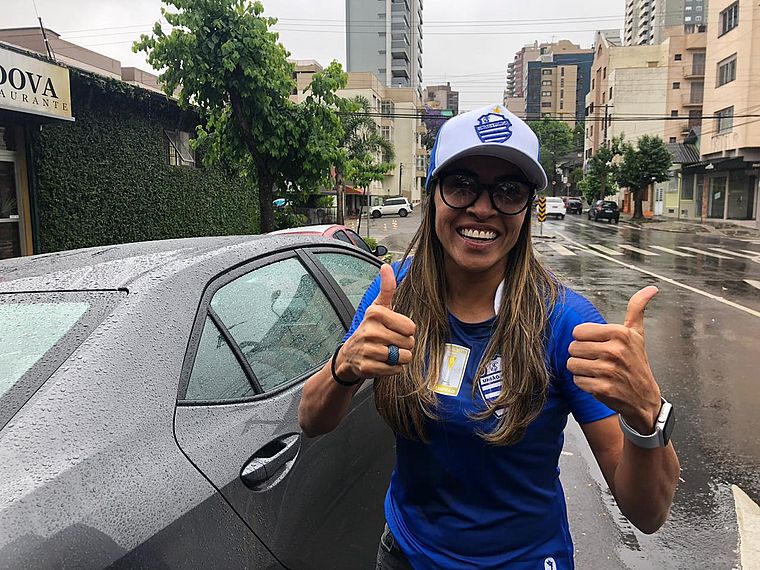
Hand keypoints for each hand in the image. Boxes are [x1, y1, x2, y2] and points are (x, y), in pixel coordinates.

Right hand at [337, 264, 415, 379]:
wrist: (350, 353)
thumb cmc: (370, 328)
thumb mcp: (378, 307)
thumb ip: (386, 288)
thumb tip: (386, 266)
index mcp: (375, 313)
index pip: (410, 327)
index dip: (406, 330)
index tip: (394, 328)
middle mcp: (370, 331)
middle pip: (409, 343)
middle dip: (404, 345)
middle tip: (390, 342)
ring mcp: (368, 350)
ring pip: (403, 357)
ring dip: (399, 357)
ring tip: (387, 352)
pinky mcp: (367, 367)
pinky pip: (394, 370)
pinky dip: (392, 368)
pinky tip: (382, 362)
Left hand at [567, 286, 661, 433]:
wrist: (645, 399)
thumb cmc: (637, 363)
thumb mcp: (637, 334)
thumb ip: (637, 309)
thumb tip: (651, 288)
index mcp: (620, 333)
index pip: (578, 331)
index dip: (585, 340)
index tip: (599, 346)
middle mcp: (614, 350)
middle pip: (572, 348)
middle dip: (582, 355)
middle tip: (598, 360)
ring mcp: (608, 370)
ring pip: (572, 364)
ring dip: (581, 370)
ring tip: (598, 372)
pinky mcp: (603, 389)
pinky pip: (577, 381)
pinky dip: (584, 383)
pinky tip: (599, 383)